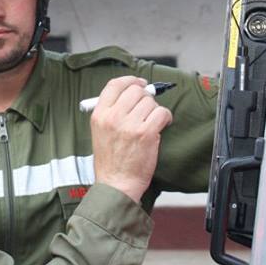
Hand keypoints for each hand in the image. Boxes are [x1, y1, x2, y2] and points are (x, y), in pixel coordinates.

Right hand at [90, 76, 172, 201]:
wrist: (116, 184)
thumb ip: (112, 112)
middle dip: (145, 97)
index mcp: (99, 114)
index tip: (139, 83)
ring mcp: (129, 124)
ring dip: (155, 110)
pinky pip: (162, 113)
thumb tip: (135, 93)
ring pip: (150, 102)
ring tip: (152, 122)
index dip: (130, 80)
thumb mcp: (100, 132)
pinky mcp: (146, 133)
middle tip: (148, 108)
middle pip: (135, 90)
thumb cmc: (110, 161)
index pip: (114, 85)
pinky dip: (166, 117)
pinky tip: (162, 125)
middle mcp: (113, 116)